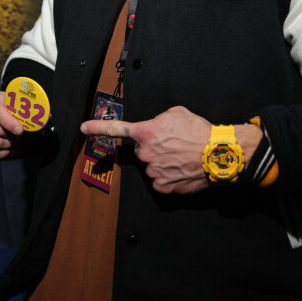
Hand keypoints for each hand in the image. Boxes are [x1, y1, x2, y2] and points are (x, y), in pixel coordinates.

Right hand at [0, 90, 23, 160]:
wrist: (25, 136)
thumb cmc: (27, 122)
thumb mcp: (30, 117)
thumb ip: (28, 115)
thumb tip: (25, 122)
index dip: (8, 121)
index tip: (19, 130)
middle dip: (10, 134)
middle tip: (19, 134)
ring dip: (8, 144)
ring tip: (14, 140)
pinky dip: (2, 154)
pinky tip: (7, 148)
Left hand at [80, 105, 262, 194]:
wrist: (218, 154)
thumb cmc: (200, 131)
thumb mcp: (177, 113)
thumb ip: (160, 119)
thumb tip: (157, 128)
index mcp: (146, 131)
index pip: (116, 129)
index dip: (97, 128)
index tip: (83, 128)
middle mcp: (146, 152)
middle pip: (143, 150)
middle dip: (154, 147)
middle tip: (174, 145)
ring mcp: (153, 171)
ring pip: (152, 166)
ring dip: (163, 162)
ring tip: (183, 157)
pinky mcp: (162, 187)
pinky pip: (160, 181)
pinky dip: (169, 176)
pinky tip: (182, 170)